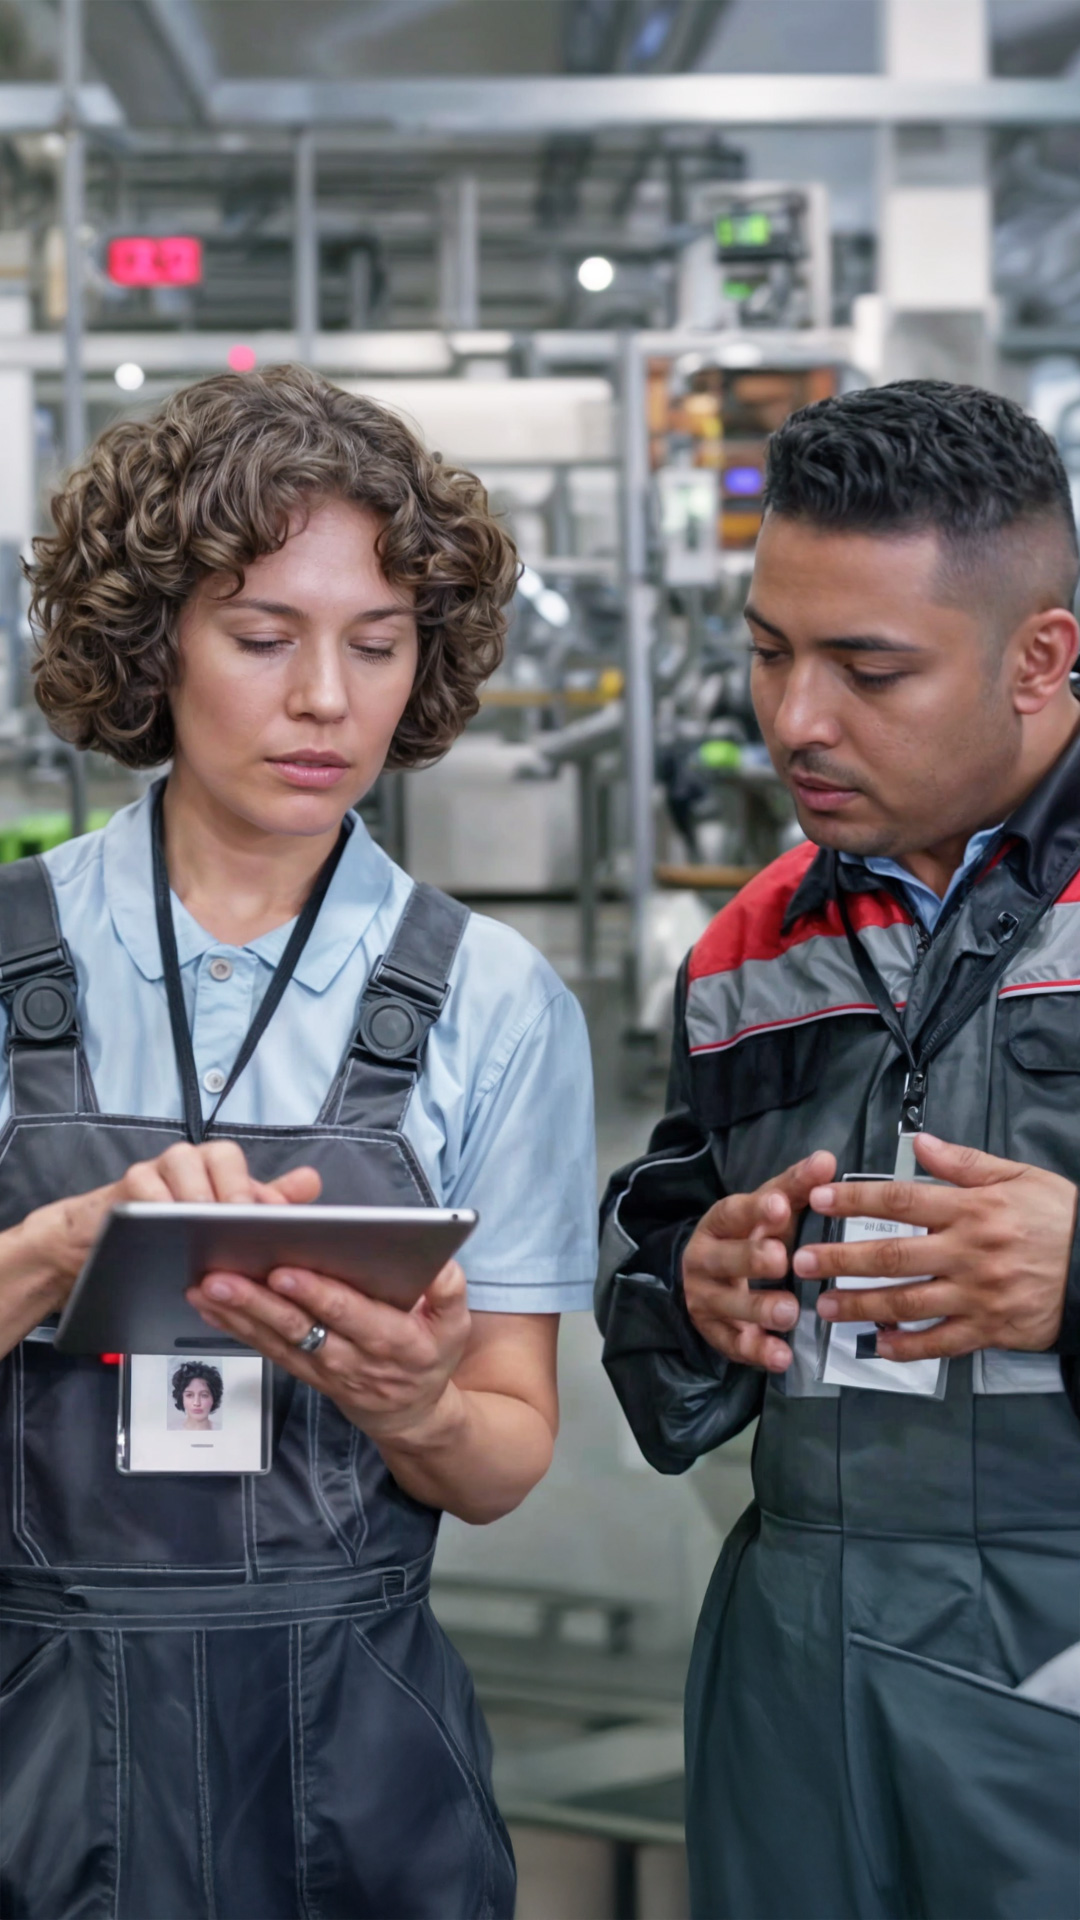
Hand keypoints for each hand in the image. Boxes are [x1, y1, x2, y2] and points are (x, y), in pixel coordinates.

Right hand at [20, 1140, 320, 1308]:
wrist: (112, 1239)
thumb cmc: (177, 1225)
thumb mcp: (226, 1219)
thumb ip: (266, 1201)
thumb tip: (311, 1183)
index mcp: (220, 1165)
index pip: (245, 1166)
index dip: (260, 1190)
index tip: (272, 1217)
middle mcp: (192, 1158)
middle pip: (220, 1158)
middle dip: (233, 1190)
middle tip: (241, 1221)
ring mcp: (159, 1166)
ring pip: (183, 1166)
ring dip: (197, 1197)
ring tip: (208, 1228)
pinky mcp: (130, 1183)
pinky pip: (145, 1189)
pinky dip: (158, 1208)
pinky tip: (167, 1230)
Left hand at [186, 1259, 471, 1443]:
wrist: (412, 1414)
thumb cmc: (431, 1356)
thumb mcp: (456, 1325)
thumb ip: (449, 1292)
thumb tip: (438, 1264)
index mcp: (395, 1341)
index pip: (350, 1314)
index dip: (316, 1294)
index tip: (284, 1270)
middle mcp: (354, 1358)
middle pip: (302, 1328)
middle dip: (259, 1302)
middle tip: (223, 1278)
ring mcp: (324, 1369)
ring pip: (277, 1340)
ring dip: (238, 1314)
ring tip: (205, 1287)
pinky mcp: (304, 1372)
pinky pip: (267, 1350)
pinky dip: (237, 1327)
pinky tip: (209, 1306)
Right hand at [683, 1150, 837, 1372]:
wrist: (704, 1279)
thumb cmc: (749, 1237)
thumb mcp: (769, 1211)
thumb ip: (796, 1188)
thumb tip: (827, 1159)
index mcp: (719, 1223)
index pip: (732, 1212)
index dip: (755, 1211)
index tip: (781, 1206)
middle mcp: (705, 1260)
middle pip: (723, 1259)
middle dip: (750, 1259)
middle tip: (781, 1259)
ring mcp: (706, 1299)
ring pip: (727, 1305)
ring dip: (757, 1308)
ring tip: (789, 1312)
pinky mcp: (715, 1333)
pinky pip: (734, 1345)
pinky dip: (757, 1352)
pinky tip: (781, 1357)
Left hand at [793, 1133, 1077, 1360]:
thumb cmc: (1059, 1217)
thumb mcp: (1019, 1177)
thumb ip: (965, 1164)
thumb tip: (919, 1143)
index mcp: (973, 1209)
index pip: (902, 1202)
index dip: (856, 1199)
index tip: (819, 1199)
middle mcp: (969, 1252)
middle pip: (893, 1257)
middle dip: (840, 1259)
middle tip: (800, 1261)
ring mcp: (978, 1295)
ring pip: (908, 1303)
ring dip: (862, 1306)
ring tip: (826, 1307)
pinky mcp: (990, 1330)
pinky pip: (941, 1342)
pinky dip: (909, 1348)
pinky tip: (880, 1346)